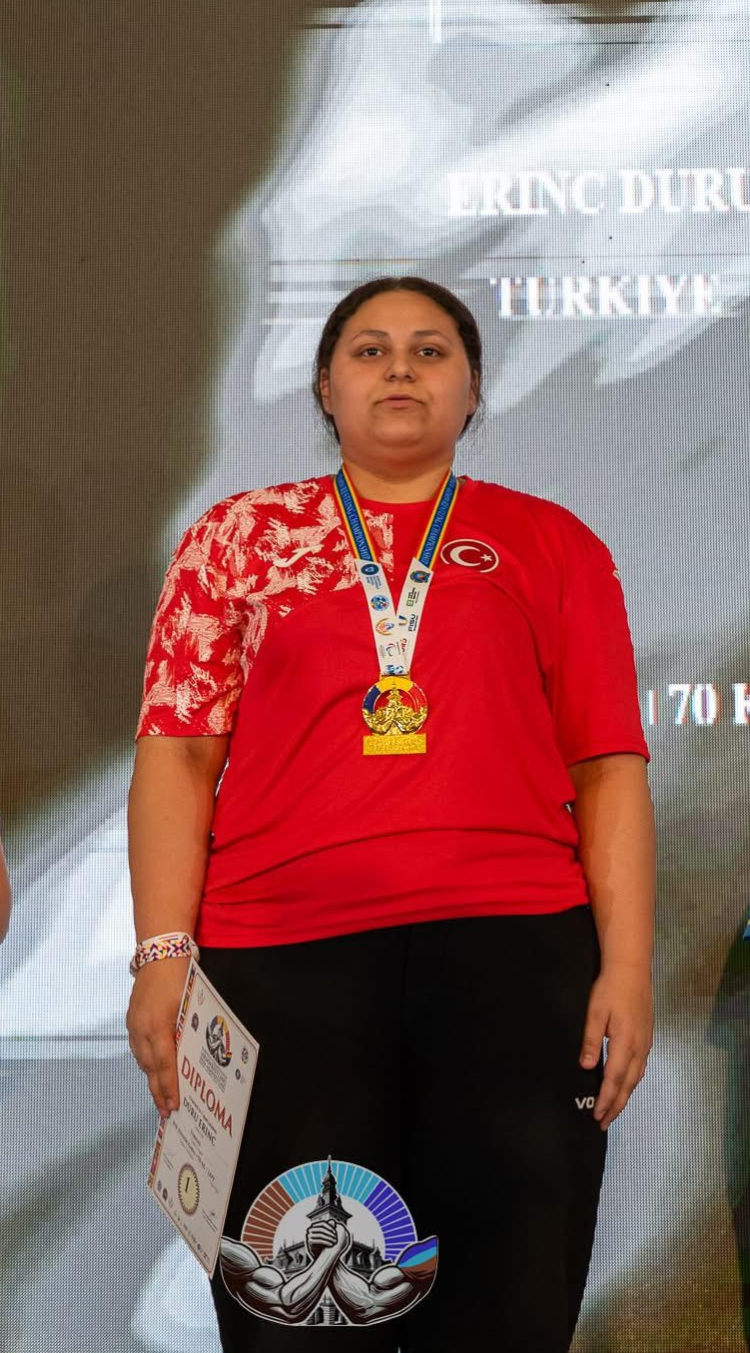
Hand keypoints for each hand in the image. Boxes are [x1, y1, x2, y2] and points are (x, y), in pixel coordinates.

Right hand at [126, 957, 189, 1116]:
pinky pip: (137, 1047)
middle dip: (158, 1090)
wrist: (160, 950)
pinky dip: (145, 1061)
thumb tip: (191, 1057)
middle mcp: (142, 1028)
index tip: (173, 1106)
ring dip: (151, 1077)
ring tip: (160, 1095)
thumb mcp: (189, 1004)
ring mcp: (134, 1023)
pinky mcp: (131, 1018)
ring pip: (141, 1059)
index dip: (169, 1087)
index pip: (165, 1065)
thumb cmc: (181, 975)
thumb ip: (187, 1031)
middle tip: (166, 1111)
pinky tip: (152, 1068)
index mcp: (159, 1026)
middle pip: (150, 1067)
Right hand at [306, 1221, 350, 1260]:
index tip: (335, 1232)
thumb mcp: (325, 1234)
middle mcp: (309, 1229)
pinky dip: (326, 1242)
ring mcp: (308, 1235)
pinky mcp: (309, 1242)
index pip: (322, 1223)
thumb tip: (333, 1221)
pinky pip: (319, 1240)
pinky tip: (331, 1244)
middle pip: (322, 1229)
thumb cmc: (321, 1242)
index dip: (330, 1227)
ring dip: (329, 1238)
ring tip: (334, 1241)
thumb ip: (328, 1227)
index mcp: (313, 1225)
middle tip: (336, 1237)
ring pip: (321, 1234)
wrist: (315, 1254)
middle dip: (330, 1233)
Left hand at [579, 963, 652, 1129]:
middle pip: (628, 1084)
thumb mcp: (595, 1012)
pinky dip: (631, 1082)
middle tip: (603, 1122)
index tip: (597, 1115)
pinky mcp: (647, 1038)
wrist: (632, 970)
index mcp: (625, 1042)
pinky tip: (624, 1085)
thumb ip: (591, 1040)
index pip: (614, 1079)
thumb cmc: (610, 989)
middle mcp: (639, 1047)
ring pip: (636, 1077)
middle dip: (616, 1105)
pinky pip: (640, 1068)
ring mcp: (645, 1043)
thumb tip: (586, 1067)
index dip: (606, 1099)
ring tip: (613, 1110)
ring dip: (624, 1096)